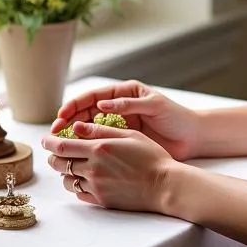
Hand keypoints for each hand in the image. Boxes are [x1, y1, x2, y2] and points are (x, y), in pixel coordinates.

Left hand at [42, 122, 175, 211]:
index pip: (62, 146)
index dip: (50, 142)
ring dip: (65, 172)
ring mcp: (96, 187)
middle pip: (59, 164)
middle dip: (54, 157)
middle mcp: (93, 168)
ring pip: (67, 181)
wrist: (165, 185)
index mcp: (99, 148)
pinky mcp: (102, 201)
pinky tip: (85, 179)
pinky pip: (79, 194)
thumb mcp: (129, 135)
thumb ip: (100, 130)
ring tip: (73, 166)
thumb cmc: (151, 156)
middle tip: (56, 152)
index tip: (45, 139)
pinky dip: (77, 185)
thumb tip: (77, 126)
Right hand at [50, 80, 200, 160]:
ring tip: (60, 143)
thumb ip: (128, 104)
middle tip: (54, 131)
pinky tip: (78, 153)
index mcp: (124, 93)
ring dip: (74, 134)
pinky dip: (88, 145)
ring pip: (90, 127)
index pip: (93, 96)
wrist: (193, 136)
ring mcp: (120, 123)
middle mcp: (119, 106)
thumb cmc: (176, 116)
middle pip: (87, 111)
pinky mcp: (124, 139)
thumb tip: (101, 103)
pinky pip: (101, 140)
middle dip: (69, 120)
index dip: (75, 105)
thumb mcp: (153, 105)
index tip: (62, 115)